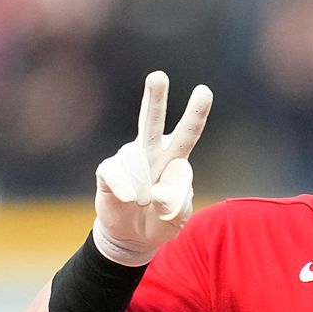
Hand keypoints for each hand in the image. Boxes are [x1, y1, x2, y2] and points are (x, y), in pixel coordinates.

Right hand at [93, 71, 212, 265]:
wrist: (132, 236)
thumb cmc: (160, 219)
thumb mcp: (178, 218)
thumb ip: (176, 205)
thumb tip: (157, 192)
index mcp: (175, 156)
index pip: (187, 132)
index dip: (196, 113)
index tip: (204, 90)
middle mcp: (151, 151)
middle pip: (151, 121)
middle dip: (154, 98)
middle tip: (158, 76)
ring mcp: (128, 159)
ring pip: (135, 160)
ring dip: (144, 189)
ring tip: (144, 204)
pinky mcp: (108, 171)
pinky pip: (115, 174)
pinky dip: (125, 188)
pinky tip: (131, 199)